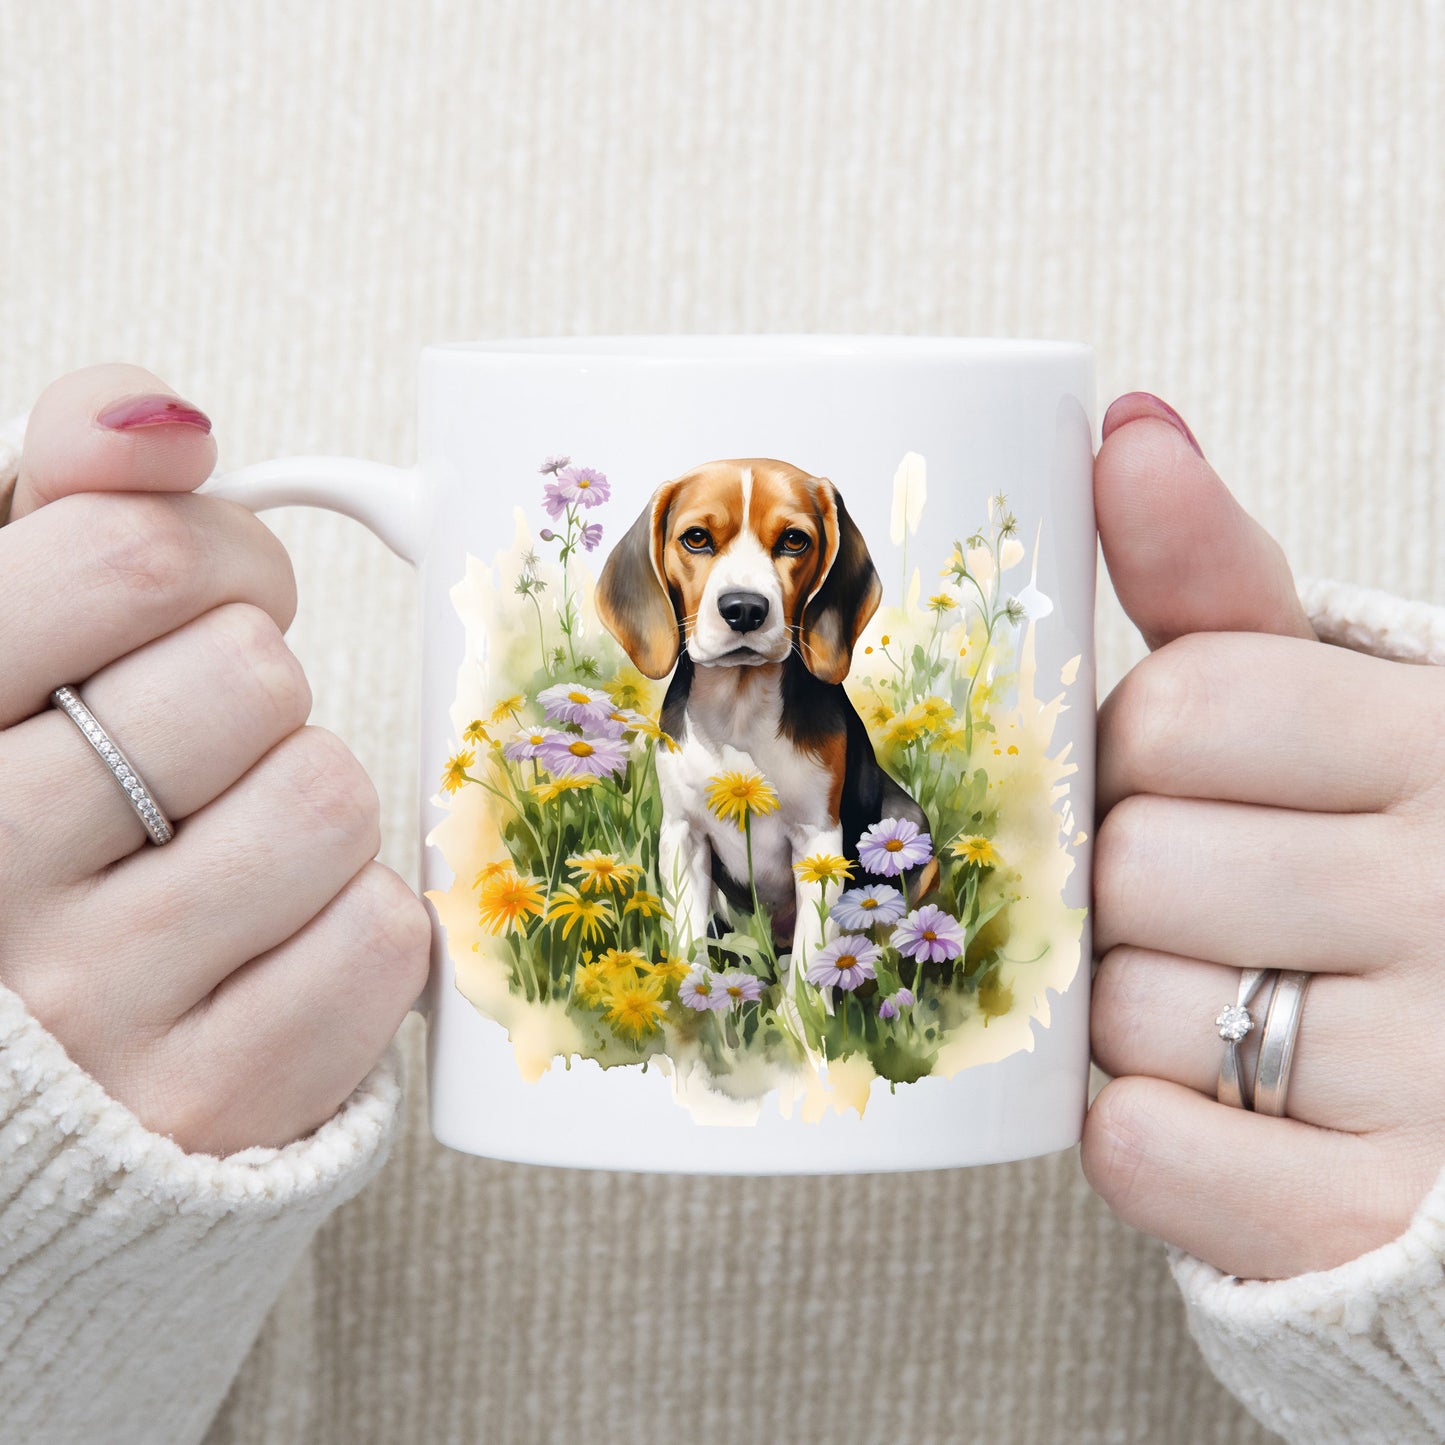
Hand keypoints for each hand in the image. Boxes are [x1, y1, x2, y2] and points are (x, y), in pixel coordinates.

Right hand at [0, 364, 428, 1154]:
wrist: (32, 1068)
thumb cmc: (33, 809)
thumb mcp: (6, 638)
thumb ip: (70, 501)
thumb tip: (167, 419)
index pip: (131, 559)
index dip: (215, 556)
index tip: (203, 598)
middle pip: (251, 675)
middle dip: (255, 685)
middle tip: (205, 740)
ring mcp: (94, 1007)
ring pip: (328, 797)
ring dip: (305, 803)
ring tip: (224, 845)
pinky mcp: (211, 1102)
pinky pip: (381, 937)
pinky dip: (354, 923)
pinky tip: (266, 941)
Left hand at [1081, 392, 1444, 1280]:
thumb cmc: (1373, 852)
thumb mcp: (1329, 700)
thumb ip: (1218, 579)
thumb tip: (1126, 424)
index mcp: (1440, 742)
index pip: (1185, 705)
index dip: (1138, 748)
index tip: (1178, 774)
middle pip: (1135, 862)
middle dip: (1125, 881)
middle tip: (1191, 900)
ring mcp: (1433, 1071)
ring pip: (1128, 1010)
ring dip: (1128, 1008)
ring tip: (1218, 998)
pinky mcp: (1368, 1215)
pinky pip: (1143, 1150)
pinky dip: (1138, 1131)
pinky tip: (1202, 1102)